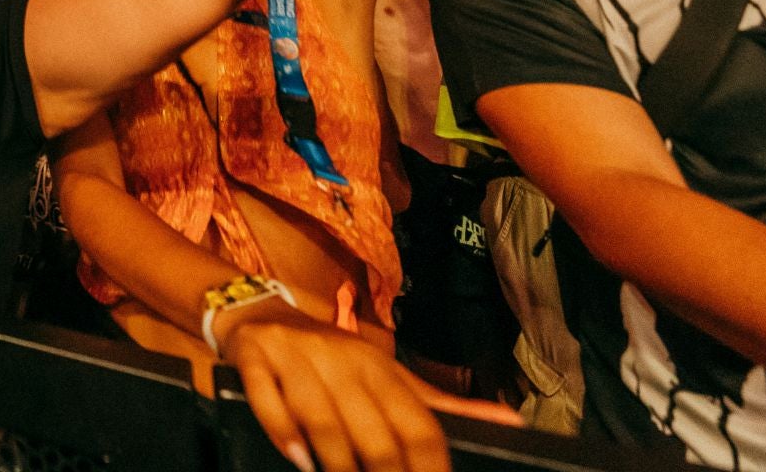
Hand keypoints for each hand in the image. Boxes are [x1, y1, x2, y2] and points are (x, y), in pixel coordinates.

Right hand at [223, 311, 451, 471]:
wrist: (259, 310)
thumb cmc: (333, 356)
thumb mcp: (387, 373)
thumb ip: (440, 403)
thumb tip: (510, 420)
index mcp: (380, 368)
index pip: (418, 426)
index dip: (430, 469)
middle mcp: (342, 360)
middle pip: (372, 431)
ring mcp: (296, 357)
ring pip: (322, 418)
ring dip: (335, 462)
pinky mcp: (255, 358)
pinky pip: (267, 398)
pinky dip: (282, 431)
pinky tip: (297, 458)